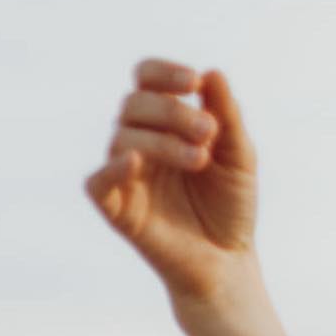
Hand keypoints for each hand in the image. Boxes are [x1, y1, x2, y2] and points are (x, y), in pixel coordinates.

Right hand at [83, 59, 259, 303]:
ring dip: (162, 140)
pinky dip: (112, 169)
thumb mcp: (239, 158)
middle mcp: (140, 144)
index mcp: (165, 124)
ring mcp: (127, 176)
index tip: (193, 81)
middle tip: (208, 132)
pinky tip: (136, 163)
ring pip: (123, 138)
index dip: (163, 73)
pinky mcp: (117, 209)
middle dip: (172, 110)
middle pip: (134, 104)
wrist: (228, 263)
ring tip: (200, 159)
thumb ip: (227, 117)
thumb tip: (212, 72)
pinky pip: (97, 183)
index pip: (146, 81)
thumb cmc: (231, 208)